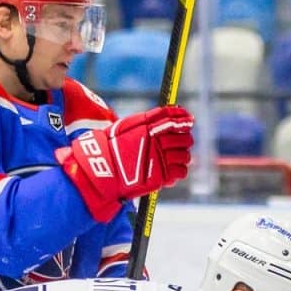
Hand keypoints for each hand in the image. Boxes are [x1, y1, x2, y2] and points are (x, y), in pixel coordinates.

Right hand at [55, 104, 193, 221]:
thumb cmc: (110, 147)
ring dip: (182, 156)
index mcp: (147, 126)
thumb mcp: (125, 126)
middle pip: (184, 138)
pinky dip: (178, 171)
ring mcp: (160, 159)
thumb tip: (169, 114)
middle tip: (181, 142)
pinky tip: (170, 170)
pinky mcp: (161, 176)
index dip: (183, 119)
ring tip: (172, 158)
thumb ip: (147, 121)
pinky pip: (181, 171)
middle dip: (185, 139)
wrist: (101, 170)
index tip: (189, 120)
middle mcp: (156, 141)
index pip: (172, 118)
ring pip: (185, 156)